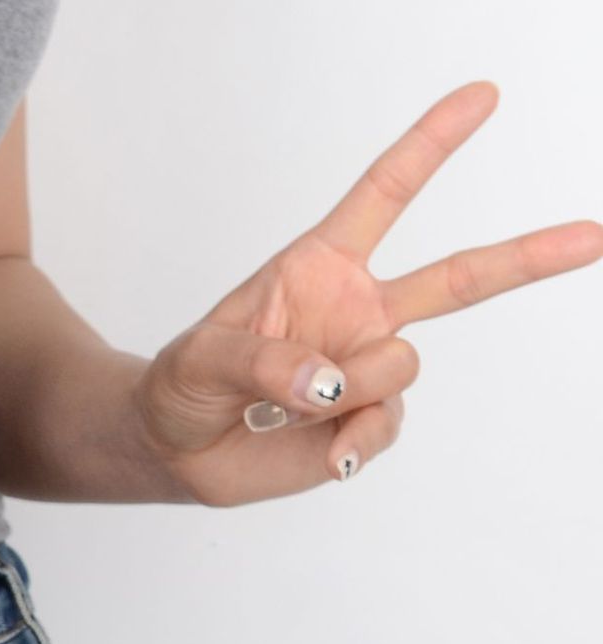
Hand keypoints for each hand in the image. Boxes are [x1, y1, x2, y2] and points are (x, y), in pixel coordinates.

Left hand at [132, 81, 602, 505]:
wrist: (174, 450)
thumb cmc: (183, 386)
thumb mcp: (204, 359)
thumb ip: (265, 362)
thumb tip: (330, 385)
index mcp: (320, 266)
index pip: (385, 195)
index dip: (432, 145)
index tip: (482, 97)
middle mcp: (358, 312)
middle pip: (457, 279)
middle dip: (527, 256)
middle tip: (594, 236)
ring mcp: (366, 369)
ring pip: (402, 366)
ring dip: (351, 390)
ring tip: (297, 407)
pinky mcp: (362, 423)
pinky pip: (383, 426)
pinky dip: (355, 441)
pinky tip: (327, 454)